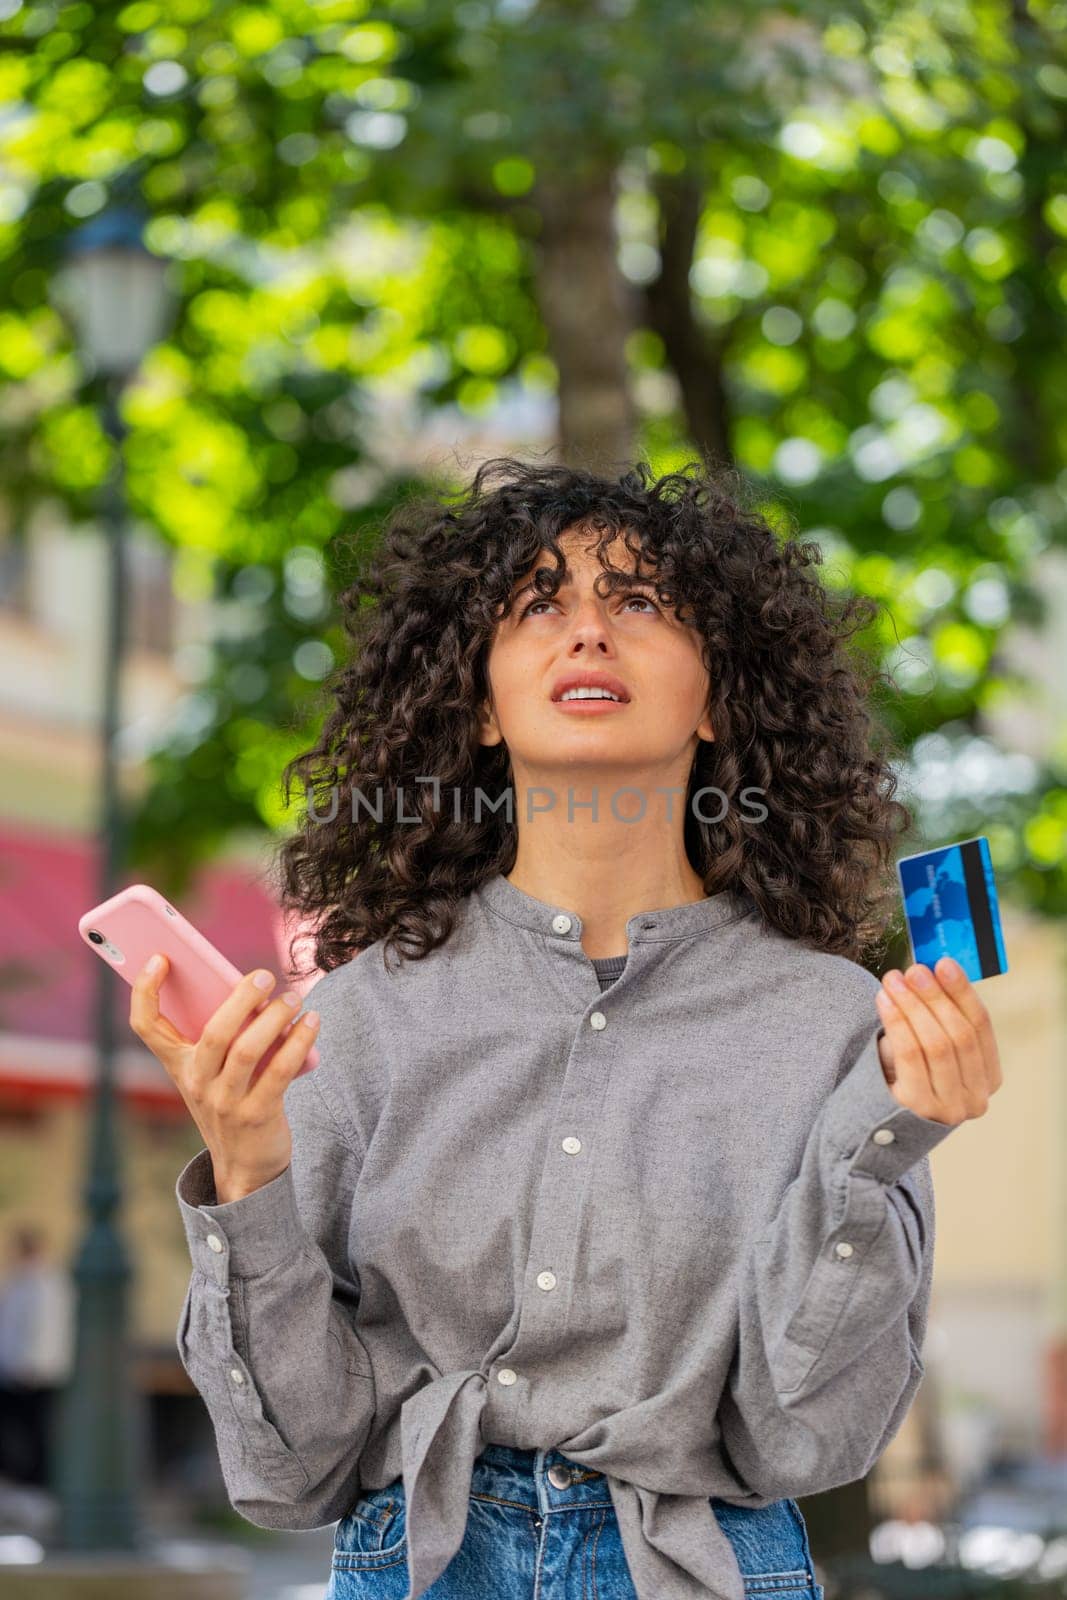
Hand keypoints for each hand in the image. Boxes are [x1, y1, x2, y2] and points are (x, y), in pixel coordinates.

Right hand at [129, 954, 319, 1200]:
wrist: (244, 1167)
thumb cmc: (232, 1102)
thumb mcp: (216, 1072)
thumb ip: (227, 1035)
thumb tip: (262, 992)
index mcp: (179, 1065)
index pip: (146, 1026)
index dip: (145, 990)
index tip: (160, 958)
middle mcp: (197, 1083)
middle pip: (213, 1032)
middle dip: (241, 998)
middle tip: (265, 975)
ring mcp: (225, 1102)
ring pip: (247, 1050)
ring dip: (275, 1018)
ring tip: (293, 998)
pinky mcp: (257, 1116)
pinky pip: (280, 1071)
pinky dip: (299, 1042)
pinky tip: (312, 1023)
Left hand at [875, 957, 1001, 1126]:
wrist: (874, 1121)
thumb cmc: (906, 1076)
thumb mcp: (930, 1050)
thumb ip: (939, 1017)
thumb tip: (933, 969)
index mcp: (989, 1079)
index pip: (981, 1027)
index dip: (963, 992)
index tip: (944, 963)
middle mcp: (976, 1098)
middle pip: (959, 1034)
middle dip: (935, 996)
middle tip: (914, 969)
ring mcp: (949, 1107)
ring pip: (935, 1043)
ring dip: (913, 1004)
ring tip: (893, 980)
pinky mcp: (918, 1108)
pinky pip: (910, 1055)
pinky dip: (897, 1021)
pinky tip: (884, 1001)